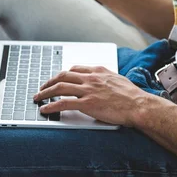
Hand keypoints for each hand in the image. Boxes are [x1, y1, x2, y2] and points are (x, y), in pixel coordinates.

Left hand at [33, 65, 151, 126]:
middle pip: (63, 75)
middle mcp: (91, 78)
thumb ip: (106, 78)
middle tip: (42, 87)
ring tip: (38, 98)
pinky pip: (64, 103)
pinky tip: (45, 109)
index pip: (75, 69)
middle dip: (49, 81)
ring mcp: (88, 90)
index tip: (57, 79)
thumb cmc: (132, 95)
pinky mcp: (87, 104)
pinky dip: (51, 105)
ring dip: (45, 92)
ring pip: (59, 87)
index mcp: (98, 71)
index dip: (63, 74)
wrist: (139, 105)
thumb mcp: (118, 79)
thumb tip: (102, 82)